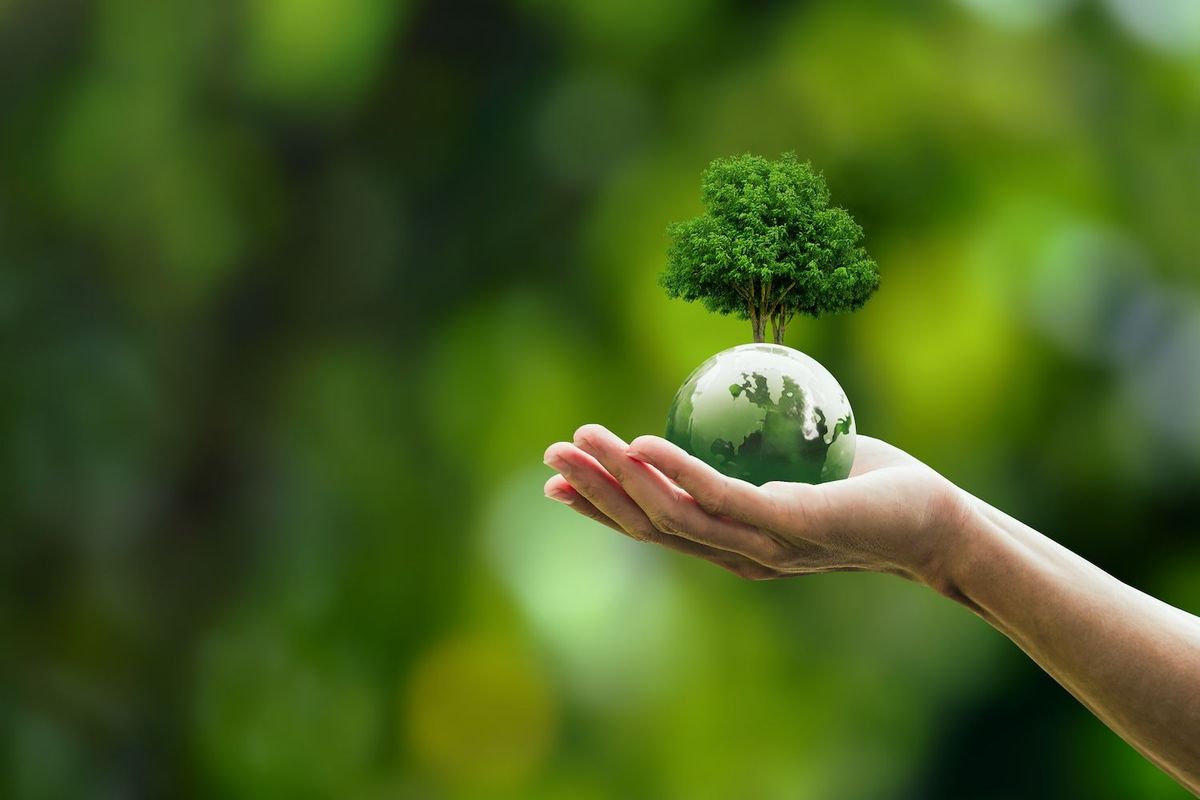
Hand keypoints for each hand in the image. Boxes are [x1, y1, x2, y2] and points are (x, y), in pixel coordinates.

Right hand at [543, 424, 968, 588]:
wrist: (938, 521)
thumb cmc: (869, 487)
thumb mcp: (798, 465)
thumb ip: (754, 452)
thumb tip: (718, 404)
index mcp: (734, 543)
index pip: (656, 526)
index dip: (601, 506)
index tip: (557, 479)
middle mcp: (739, 554)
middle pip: (650, 526)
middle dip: (595, 493)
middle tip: (550, 454)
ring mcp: (764, 547)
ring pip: (675, 516)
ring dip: (621, 479)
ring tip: (584, 439)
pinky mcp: (793, 528)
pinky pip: (724, 497)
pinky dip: (677, 472)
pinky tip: (643, 444)